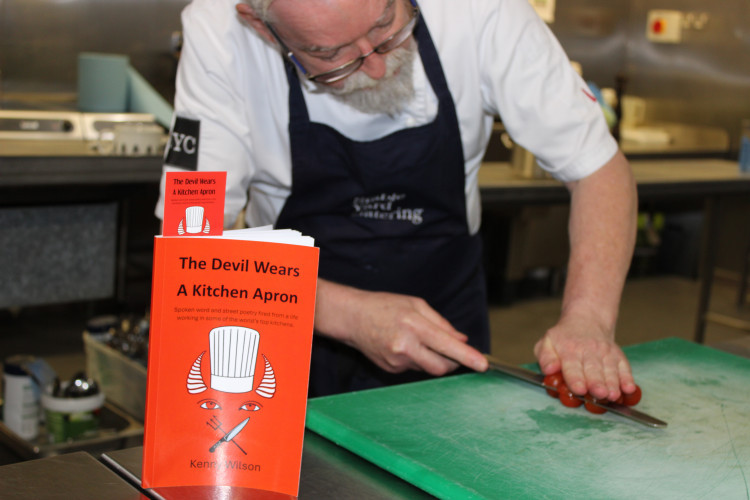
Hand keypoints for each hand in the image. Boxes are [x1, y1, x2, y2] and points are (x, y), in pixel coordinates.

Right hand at [315, 280, 487, 375]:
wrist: (352, 318)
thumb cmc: (384, 306)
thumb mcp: (416, 304)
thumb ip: (441, 323)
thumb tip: (461, 339)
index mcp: (413, 325)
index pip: (446, 346)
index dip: (467, 357)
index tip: (483, 365)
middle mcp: (404, 347)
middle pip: (440, 367)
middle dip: (453, 363)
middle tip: (455, 352)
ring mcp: (396, 361)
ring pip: (427, 368)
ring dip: (433, 358)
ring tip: (418, 339)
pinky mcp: (391, 370)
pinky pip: (414, 368)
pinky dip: (418, 359)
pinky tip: (405, 345)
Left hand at [534, 314, 635, 400]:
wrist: (586, 321)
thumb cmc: (563, 338)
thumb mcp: (546, 343)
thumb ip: (545, 357)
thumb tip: (549, 369)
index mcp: (569, 351)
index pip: (572, 366)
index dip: (576, 379)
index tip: (579, 389)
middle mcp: (589, 352)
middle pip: (594, 370)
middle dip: (597, 383)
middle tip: (600, 394)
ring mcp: (606, 353)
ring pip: (610, 370)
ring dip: (613, 384)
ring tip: (613, 396)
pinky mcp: (618, 356)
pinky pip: (624, 367)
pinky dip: (628, 378)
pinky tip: (629, 389)